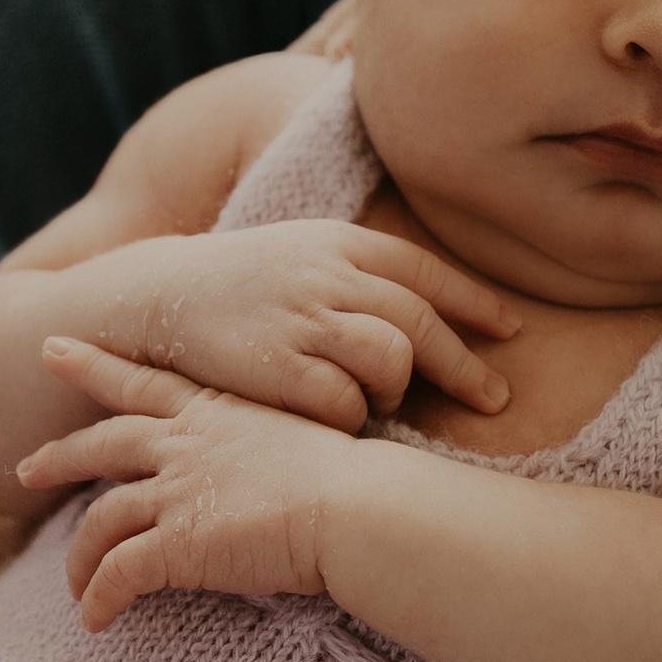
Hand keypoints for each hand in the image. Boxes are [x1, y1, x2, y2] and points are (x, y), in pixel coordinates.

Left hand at [18, 339, 357, 628]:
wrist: (359, 507)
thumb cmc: (355, 481)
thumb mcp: (303, 442)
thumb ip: (267, 452)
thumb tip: (273, 475)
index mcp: (217, 412)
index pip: (142, 381)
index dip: (94, 366)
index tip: (53, 350)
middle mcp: (186, 444)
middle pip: (102, 444)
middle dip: (59, 457)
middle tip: (24, 469)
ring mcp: (177, 492)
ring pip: (101, 520)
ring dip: (80, 557)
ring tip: (74, 586)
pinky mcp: (176, 544)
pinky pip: (117, 573)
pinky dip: (99, 598)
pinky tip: (94, 620)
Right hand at [95, 220, 516, 431]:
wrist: (152, 299)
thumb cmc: (235, 288)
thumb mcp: (298, 256)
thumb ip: (357, 276)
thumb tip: (426, 315)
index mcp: (337, 242)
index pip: (424, 270)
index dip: (474, 302)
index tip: (509, 330)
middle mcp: (325, 274)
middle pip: (420, 322)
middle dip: (466, 366)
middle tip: (494, 399)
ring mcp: (299, 319)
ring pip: (392, 358)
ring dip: (397, 390)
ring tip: (381, 402)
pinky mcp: (273, 366)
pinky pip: (342, 402)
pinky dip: (351, 418)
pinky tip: (334, 419)